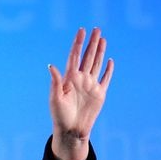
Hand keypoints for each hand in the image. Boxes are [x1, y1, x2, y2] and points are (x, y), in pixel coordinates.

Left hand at [49, 27, 113, 159]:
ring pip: (96, 64)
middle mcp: (80, 79)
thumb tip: (50, 65)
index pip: (74, 56)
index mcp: (69, 78)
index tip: (81, 31)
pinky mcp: (100, 94)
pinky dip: (108, 70)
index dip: (78, 43)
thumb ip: (55, 82)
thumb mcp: (55, 98)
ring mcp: (90, 85)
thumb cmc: (59, 116)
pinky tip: (109, 60)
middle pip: (87, 57)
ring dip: (99, 51)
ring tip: (102, 38)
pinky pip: (105, 79)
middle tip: (96, 28)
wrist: (71, 130)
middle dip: (91, 43)